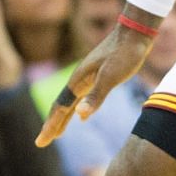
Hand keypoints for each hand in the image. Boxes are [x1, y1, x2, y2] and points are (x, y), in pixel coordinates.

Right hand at [37, 18, 155, 145]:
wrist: (135, 33)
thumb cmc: (125, 54)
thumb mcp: (111, 77)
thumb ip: (96, 96)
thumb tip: (80, 116)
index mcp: (79, 81)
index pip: (60, 109)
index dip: (50, 126)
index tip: (40, 142)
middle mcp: (79, 80)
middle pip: (61, 106)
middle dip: (51, 125)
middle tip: (41, 142)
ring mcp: (87, 78)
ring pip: (70, 102)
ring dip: (62, 118)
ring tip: (56, 132)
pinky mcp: (97, 76)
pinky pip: (80, 97)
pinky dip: (75, 109)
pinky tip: (79, 114)